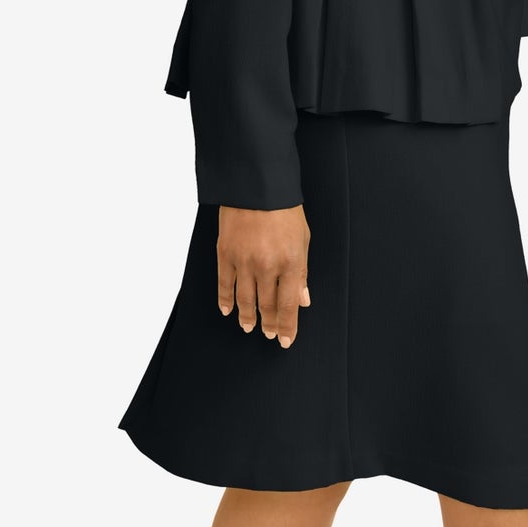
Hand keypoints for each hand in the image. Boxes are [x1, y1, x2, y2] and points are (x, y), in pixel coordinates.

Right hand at [217, 204, 310, 347]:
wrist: (256, 185)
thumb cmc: (284, 209)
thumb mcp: (303, 239)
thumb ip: (301, 272)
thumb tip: (303, 300)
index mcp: (291, 262)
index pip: (289, 306)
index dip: (287, 327)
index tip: (285, 341)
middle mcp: (267, 266)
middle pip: (267, 305)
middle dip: (269, 323)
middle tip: (269, 334)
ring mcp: (244, 261)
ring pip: (245, 299)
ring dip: (247, 316)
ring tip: (249, 327)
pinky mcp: (225, 253)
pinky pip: (225, 284)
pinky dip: (225, 300)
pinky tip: (227, 311)